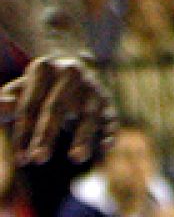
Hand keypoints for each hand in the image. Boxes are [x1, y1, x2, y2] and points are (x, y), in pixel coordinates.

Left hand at [0, 53, 115, 164]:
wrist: (69, 67)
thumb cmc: (36, 89)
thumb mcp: (17, 91)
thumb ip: (5, 101)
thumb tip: (4, 105)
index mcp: (44, 68)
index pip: (30, 105)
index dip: (23, 132)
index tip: (20, 159)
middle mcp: (71, 73)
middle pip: (56, 107)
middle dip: (47, 134)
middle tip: (38, 159)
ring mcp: (91, 86)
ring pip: (88, 113)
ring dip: (83, 136)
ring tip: (76, 158)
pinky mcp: (107, 101)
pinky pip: (110, 116)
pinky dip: (110, 131)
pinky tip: (106, 147)